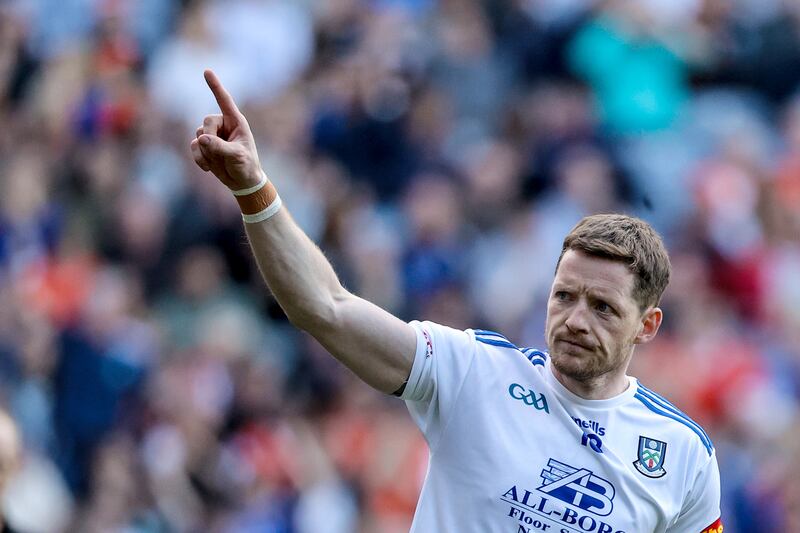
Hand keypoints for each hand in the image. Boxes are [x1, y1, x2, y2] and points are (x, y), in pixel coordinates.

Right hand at [190, 70, 262, 189]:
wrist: (242, 181)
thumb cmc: (246, 165)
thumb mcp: (237, 156)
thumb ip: (220, 147)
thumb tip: (201, 139)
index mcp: (236, 121)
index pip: (224, 100)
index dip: (215, 86)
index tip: (207, 71)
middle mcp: (223, 125)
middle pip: (206, 122)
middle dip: (209, 138)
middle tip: (218, 151)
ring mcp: (212, 135)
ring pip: (198, 135)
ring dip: (205, 151)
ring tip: (217, 162)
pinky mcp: (205, 146)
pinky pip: (194, 146)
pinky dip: (198, 157)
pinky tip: (207, 168)